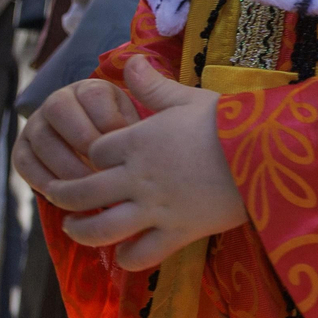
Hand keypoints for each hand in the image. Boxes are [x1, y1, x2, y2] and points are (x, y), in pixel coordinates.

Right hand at [13, 78, 140, 190]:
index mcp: (90, 89)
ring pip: (41, 137)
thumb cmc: (129, 144)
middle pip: (58, 108)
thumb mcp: (140, 125)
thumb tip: (136, 85)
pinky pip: (24, 162)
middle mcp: (59, 101)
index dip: (108, 120)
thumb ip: (147, 105)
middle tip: (102, 167)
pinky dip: (42, 179)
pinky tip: (63, 196)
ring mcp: (37, 124)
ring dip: (64, 165)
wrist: (107, 166)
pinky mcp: (22, 150)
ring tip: (87, 187)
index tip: (125, 146)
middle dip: (81, 139)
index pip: (92, 94)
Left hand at [42, 56, 249, 271]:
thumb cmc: (226, 121)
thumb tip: (129, 59)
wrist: (262, 152)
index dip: (91, 154)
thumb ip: (152, 84)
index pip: (95, 151)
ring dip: (82, 232)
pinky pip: (142, 254)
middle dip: (65, 196)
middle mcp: (137, 177)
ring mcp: (155, 209)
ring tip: (73, 230)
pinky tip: (123, 254)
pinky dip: (128, 257)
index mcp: (137, 141)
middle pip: (85, 192)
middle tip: (55, 197)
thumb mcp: (186, 97)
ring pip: (103, 228)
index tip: (94, 157)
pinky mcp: (177, 234)